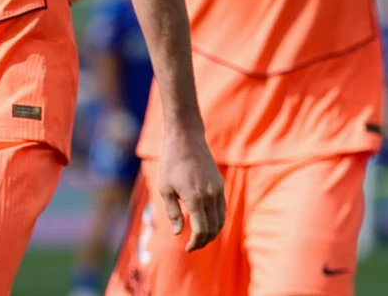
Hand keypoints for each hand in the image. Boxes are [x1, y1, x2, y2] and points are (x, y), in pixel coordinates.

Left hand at [157, 128, 225, 250]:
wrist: (186, 139)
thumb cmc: (171, 163)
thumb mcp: (165, 188)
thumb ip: (173, 212)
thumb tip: (178, 233)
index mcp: (195, 198)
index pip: (202, 230)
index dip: (195, 243)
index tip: (187, 248)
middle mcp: (211, 196)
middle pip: (213, 229)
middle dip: (204, 242)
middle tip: (192, 246)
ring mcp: (218, 190)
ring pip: (221, 220)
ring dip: (212, 233)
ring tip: (199, 238)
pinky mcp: (220, 186)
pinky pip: (222, 210)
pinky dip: (216, 221)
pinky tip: (206, 223)